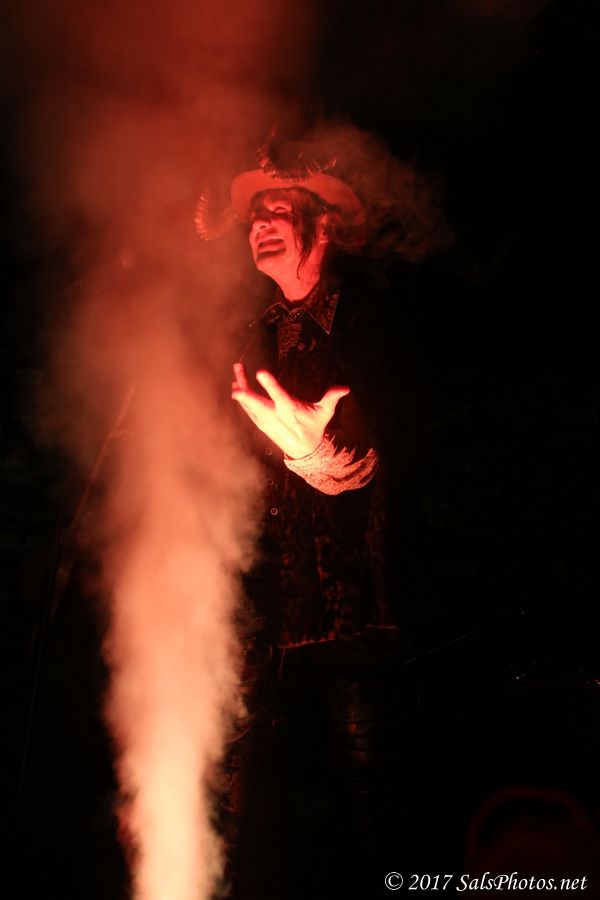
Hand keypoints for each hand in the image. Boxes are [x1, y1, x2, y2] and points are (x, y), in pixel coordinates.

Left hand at [232, 363, 349, 458]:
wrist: (305, 450)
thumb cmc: (314, 427)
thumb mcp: (325, 413)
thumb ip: (331, 398)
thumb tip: (345, 388)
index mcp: (291, 410)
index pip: (280, 396)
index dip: (270, 385)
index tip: (261, 372)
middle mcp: (276, 416)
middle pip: (259, 405)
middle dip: (247, 397)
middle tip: (236, 387)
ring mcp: (266, 421)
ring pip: (251, 405)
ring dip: (243, 389)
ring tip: (237, 371)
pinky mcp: (261, 423)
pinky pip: (249, 410)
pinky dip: (242, 399)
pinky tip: (236, 384)